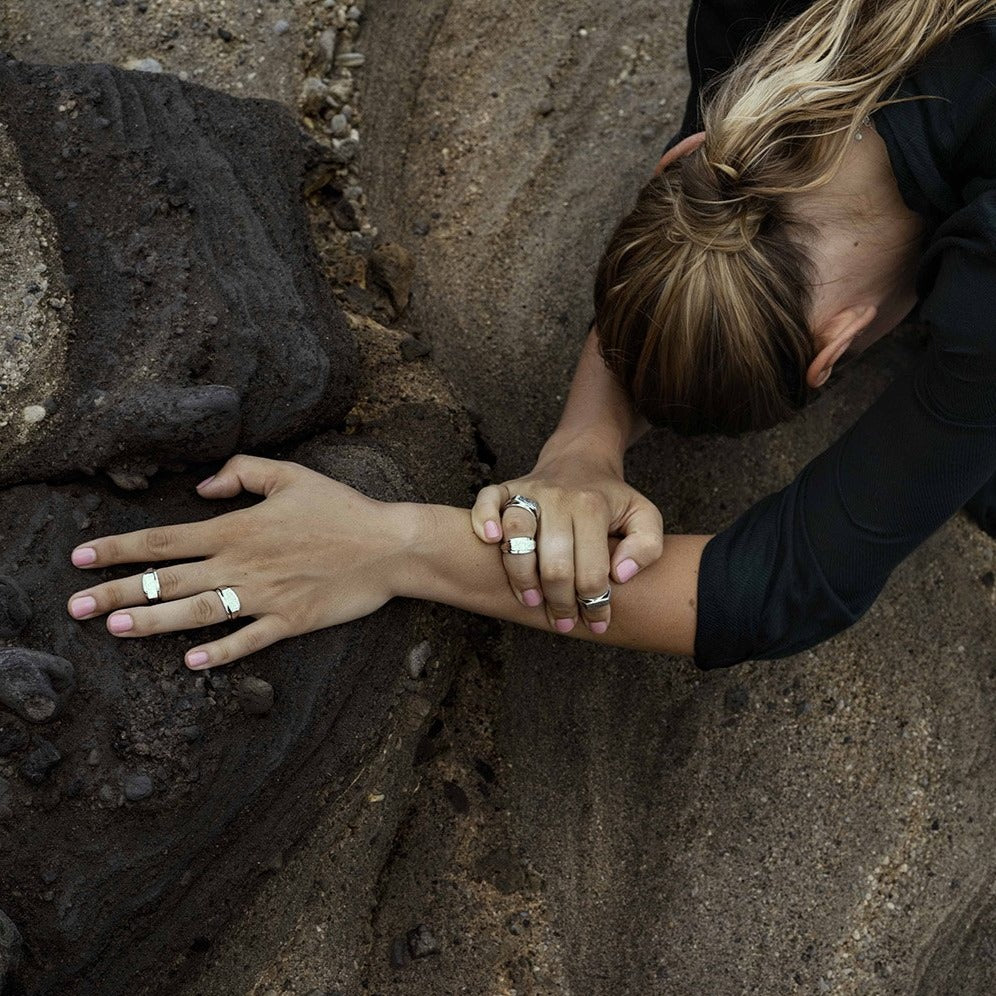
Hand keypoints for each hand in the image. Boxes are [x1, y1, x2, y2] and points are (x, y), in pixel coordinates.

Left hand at [64, 455, 411, 669]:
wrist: (388, 545)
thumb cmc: (341, 508)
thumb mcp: (291, 474)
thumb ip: (241, 473)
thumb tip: (202, 490)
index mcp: (238, 529)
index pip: (164, 540)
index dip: (118, 548)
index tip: (80, 557)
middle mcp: (242, 564)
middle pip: (168, 580)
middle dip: (117, 591)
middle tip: (75, 607)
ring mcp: (264, 597)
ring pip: (196, 613)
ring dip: (152, 622)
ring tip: (115, 629)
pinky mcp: (289, 621)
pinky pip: (247, 640)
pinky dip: (218, 652)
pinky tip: (190, 662)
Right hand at [470, 437, 663, 633]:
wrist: (581, 460)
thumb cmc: (611, 499)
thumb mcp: (644, 516)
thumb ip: (647, 546)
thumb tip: (620, 575)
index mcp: (593, 507)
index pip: (592, 570)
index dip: (595, 603)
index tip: (597, 622)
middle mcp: (559, 498)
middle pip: (553, 563)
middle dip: (560, 602)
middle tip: (564, 622)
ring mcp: (529, 492)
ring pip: (517, 536)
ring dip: (521, 576)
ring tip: (531, 601)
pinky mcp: (507, 488)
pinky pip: (487, 500)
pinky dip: (484, 519)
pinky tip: (491, 541)